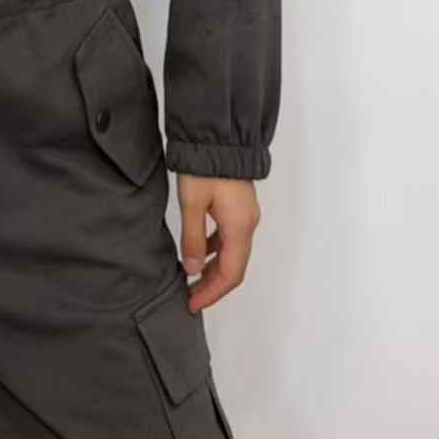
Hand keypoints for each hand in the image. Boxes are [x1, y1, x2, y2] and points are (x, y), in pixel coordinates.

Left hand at [176, 175, 260, 312]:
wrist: (219, 134)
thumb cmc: (205, 166)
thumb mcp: (192, 203)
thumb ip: (193, 238)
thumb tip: (193, 269)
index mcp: (239, 227)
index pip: (230, 274)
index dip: (212, 293)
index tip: (192, 304)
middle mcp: (248, 224)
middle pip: (235, 267)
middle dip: (213, 285)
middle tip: (190, 296)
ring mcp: (246, 214)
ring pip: (233, 252)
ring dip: (214, 268)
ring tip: (191, 277)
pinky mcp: (239, 205)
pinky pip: (231, 237)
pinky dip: (216, 250)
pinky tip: (200, 250)